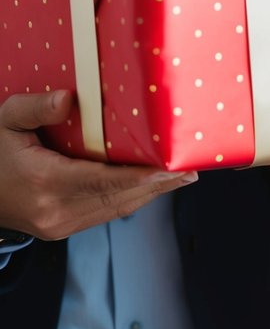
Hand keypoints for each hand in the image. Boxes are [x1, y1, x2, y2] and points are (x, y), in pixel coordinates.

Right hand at [0, 90, 198, 240]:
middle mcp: (56, 210)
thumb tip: (69, 98)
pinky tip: (150, 186)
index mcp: (44, 181)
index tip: (171, 168)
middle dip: (158, 186)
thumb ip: (35, 108)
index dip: (141, 176)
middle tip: (191, 169)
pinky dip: (130, 199)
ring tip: (181, 177)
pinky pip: (104, 214)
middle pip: (118, 198)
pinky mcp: (62, 229)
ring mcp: (59, 225)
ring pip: (116, 209)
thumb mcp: (5, 120)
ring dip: (150, 195)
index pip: (103, 180)